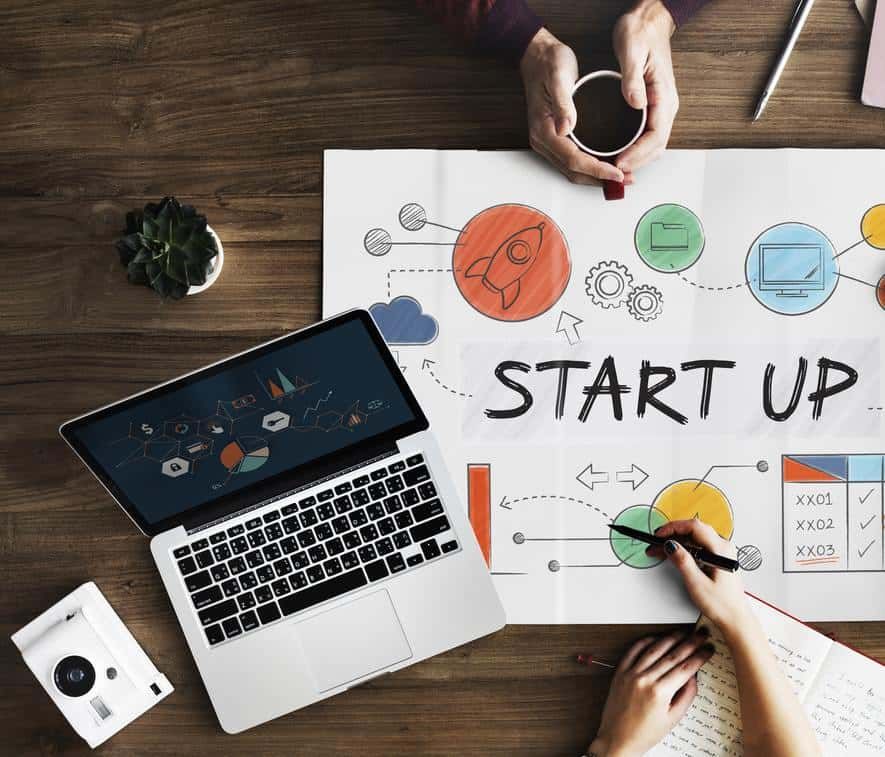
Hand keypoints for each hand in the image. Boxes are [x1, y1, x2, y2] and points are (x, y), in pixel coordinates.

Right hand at [519, 28, 626, 185]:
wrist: (536, 55)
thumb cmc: (548, 63)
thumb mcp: (558, 76)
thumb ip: (563, 103)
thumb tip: (566, 128)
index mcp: (544, 130)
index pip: (573, 159)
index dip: (597, 169)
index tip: (617, 172)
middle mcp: (543, 140)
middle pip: (573, 171)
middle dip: (599, 179)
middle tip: (625, 180)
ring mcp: (547, 141)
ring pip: (572, 170)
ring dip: (595, 176)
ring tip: (620, 177)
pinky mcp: (554, 137)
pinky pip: (571, 160)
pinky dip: (590, 167)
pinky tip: (606, 164)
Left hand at [589, 630, 714, 755]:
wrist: (618, 739)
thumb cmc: (645, 733)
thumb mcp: (673, 719)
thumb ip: (686, 696)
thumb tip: (693, 676)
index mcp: (660, 693)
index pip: (685, 668)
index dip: (700, 656)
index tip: (708, 649)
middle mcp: (644, 679)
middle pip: (672, 655)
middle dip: (690, 643)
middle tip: (700, 635)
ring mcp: (630, 674)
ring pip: (654, 649)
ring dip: (670, 638)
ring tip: (682, 633)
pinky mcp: (620, 672)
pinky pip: (633, 651)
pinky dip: (645, 642)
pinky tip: (655, 637)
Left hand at [612, 0, 678, 174]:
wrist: (648, 20)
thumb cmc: (640, 32)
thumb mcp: (632, 50)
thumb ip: (632, 79)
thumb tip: (635, 104)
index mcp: (664, 95)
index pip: (655, 135)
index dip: (638, 154)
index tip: (620, 163)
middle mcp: (666, 105)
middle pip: (656, 147)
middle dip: (637, 164)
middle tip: (614, 175)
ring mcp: (660, 107)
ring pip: (653, 144)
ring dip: (636, 160)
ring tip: (615, 170)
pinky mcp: (652, 107)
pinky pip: (647, 136)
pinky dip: (635, 150)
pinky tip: (620, 155)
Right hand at [650, 519, 750, 633]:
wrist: (735, 619)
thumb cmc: (722, 605)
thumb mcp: (697, 583)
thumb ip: (683, 561)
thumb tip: (670, 545)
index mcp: (721, 550)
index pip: (694, 527)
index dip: (673, 528)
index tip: (659, 535)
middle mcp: (723, 547)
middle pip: (693, 530)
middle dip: (672, 534)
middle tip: (656, 543)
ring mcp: (721, 553)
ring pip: (694, 538)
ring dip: (676, 541)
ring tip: (660, 550)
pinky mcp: (717, 558)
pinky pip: (698, 546)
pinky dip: (683, 548)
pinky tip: (673, 555)